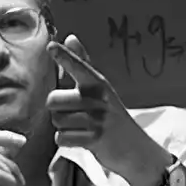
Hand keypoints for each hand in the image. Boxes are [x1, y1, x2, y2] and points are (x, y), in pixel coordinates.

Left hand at [47, 35, 170, 185]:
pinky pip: (61, 138)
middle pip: (53, 100)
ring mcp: (98, 119)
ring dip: (63, 127)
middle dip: (57, 110)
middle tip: (74, 115)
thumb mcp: (100, 87)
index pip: (78, 66)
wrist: (134, 148)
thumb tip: (70, 37)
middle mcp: (98, 98)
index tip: (51, 46)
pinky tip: (82, 139)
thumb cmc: (110, 114)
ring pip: (56, 120)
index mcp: (97, 83)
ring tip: (81, 127)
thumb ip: (81, 63)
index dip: (64, 57)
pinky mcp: (95, 138)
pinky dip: (67, 141)